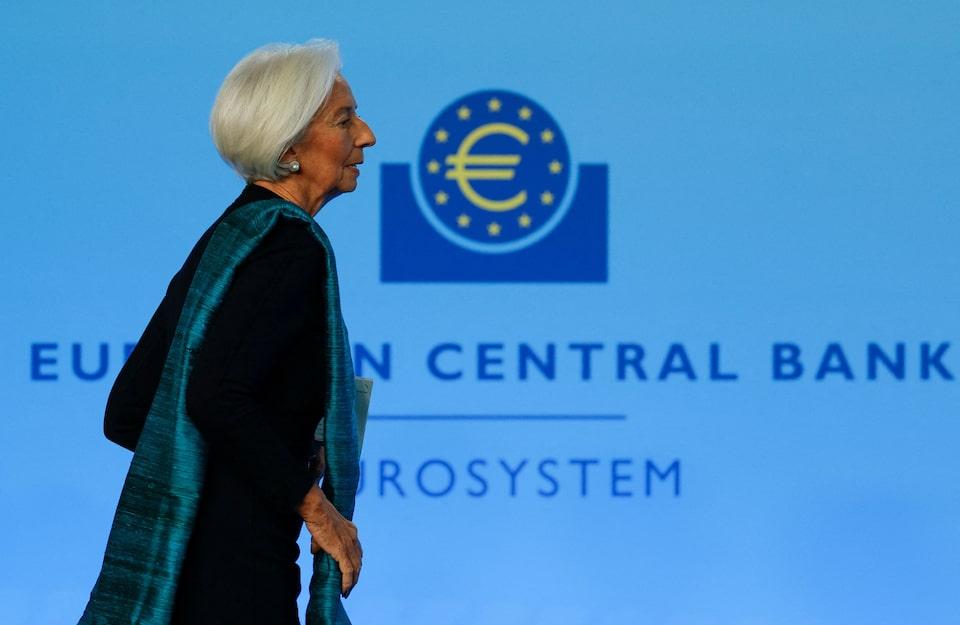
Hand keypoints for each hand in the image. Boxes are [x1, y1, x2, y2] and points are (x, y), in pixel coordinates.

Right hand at [297, 483, 362, 597]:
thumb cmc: (317, 516)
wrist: (317, 510)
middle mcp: (353, 538)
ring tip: (347, 591)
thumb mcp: (323, 530)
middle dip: (356, 575)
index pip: (357, 551)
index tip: (352, 572)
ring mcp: (349, 544)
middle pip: (358, 561)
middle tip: (350, 586)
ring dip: (353, 581)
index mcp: (351, 531)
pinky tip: (345, 590)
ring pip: (356, 568)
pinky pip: (348, 571)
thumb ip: (320, 542)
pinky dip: (347, 582)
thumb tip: (315, 550)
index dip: (355, 563)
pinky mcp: (342, 550)